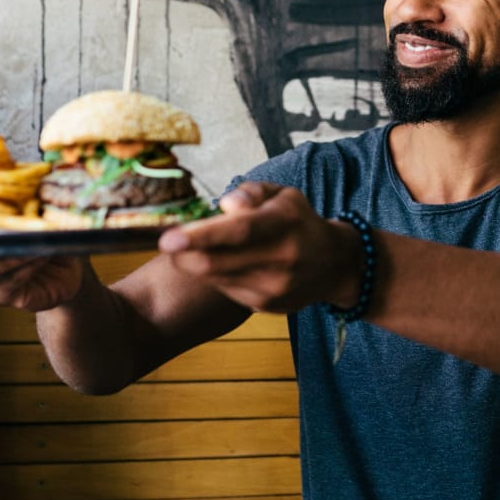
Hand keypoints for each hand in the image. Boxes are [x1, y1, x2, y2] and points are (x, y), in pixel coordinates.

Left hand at [157, 182, 361, 312]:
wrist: (334, 265)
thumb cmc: (298, 221)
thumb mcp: (282, 195)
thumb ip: (250, 193)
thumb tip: (225, 206)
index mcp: (285, 223)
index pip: (239, 231)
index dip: (201, 236)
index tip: (168, 238)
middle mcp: (283, 258)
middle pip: (219, 262)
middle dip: (184, 255)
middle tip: (165, 243)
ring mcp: (275, 287)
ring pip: (218, 278)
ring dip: (194, 264)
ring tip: (188, 249)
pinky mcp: (267, 306)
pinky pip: (227, 290)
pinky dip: (215, 276)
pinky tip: (220, 264)